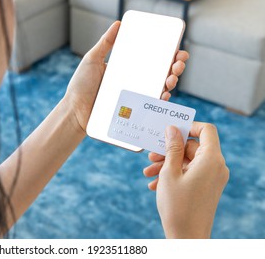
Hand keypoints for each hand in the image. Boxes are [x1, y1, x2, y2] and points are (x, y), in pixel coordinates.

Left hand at [64, 21, 189, 132]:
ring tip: (171, 78)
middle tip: (178, 64)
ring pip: (160, 89)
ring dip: (171, 82)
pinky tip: (164, 95)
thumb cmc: (81, 86)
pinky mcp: (132, 111)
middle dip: (175, 67)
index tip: (177, 49)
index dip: (168, 54)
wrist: (74, 110)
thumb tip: (118, 24)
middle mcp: (134, 82)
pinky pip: (151, 106)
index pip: (152, 59)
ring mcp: (134, 97)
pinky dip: (160, 100)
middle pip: (161, 73)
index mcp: (127, 69)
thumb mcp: (92, 60)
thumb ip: (105, 44)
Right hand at [143, 123, 228, 237]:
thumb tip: (172, 129)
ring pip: (188, 161)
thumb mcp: (170, 172)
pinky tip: (155, 184)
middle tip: (150, 156)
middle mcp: (216, 166)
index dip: (188, 127)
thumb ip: (172, 147)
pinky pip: (190, 173)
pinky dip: (174, 175)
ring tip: (148, 173)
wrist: (187, 238)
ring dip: (167, 164)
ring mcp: (212, 178)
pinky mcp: (207, 187)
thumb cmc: (177, 205)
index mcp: (211, 159)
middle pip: (193, 147)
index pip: (206, 130)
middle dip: (169, 150)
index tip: (170, 131)